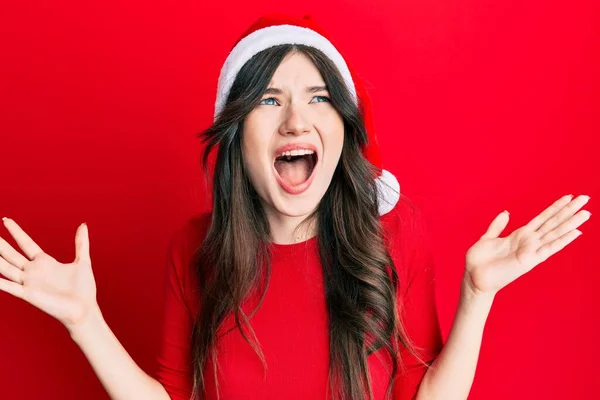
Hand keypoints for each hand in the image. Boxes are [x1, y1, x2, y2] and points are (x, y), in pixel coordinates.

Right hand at [0, 218, 97, 333]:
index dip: (16, 232)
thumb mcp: (83, 262)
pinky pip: (9, 286)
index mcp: (45, 262)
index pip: (26, 243)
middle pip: (11, 254)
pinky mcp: (28, 294)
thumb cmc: (84, 289)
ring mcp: (29, 283)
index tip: (6, 220)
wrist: (84, 310)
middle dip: (0, 244)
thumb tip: (83, 225)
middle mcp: (34, 271)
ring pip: (5, 267)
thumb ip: (81, 243)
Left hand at [463, 194, 590, 296]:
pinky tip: (575, 232)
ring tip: (586, 213)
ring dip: (571, 223)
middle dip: (569, 210)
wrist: (474, 277)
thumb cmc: (479, 261)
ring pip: (555, 233)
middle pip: (553, 222)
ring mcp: (531, 251)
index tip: (569, 196)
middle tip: (585, 198)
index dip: (555, 207)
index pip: (543, 218)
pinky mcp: (530, 260)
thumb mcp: (487, 238)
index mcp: (520, 235)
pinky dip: (562, 240)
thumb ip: (497, 226)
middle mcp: (529, 242)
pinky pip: (549, 248)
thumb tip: (506, 212)